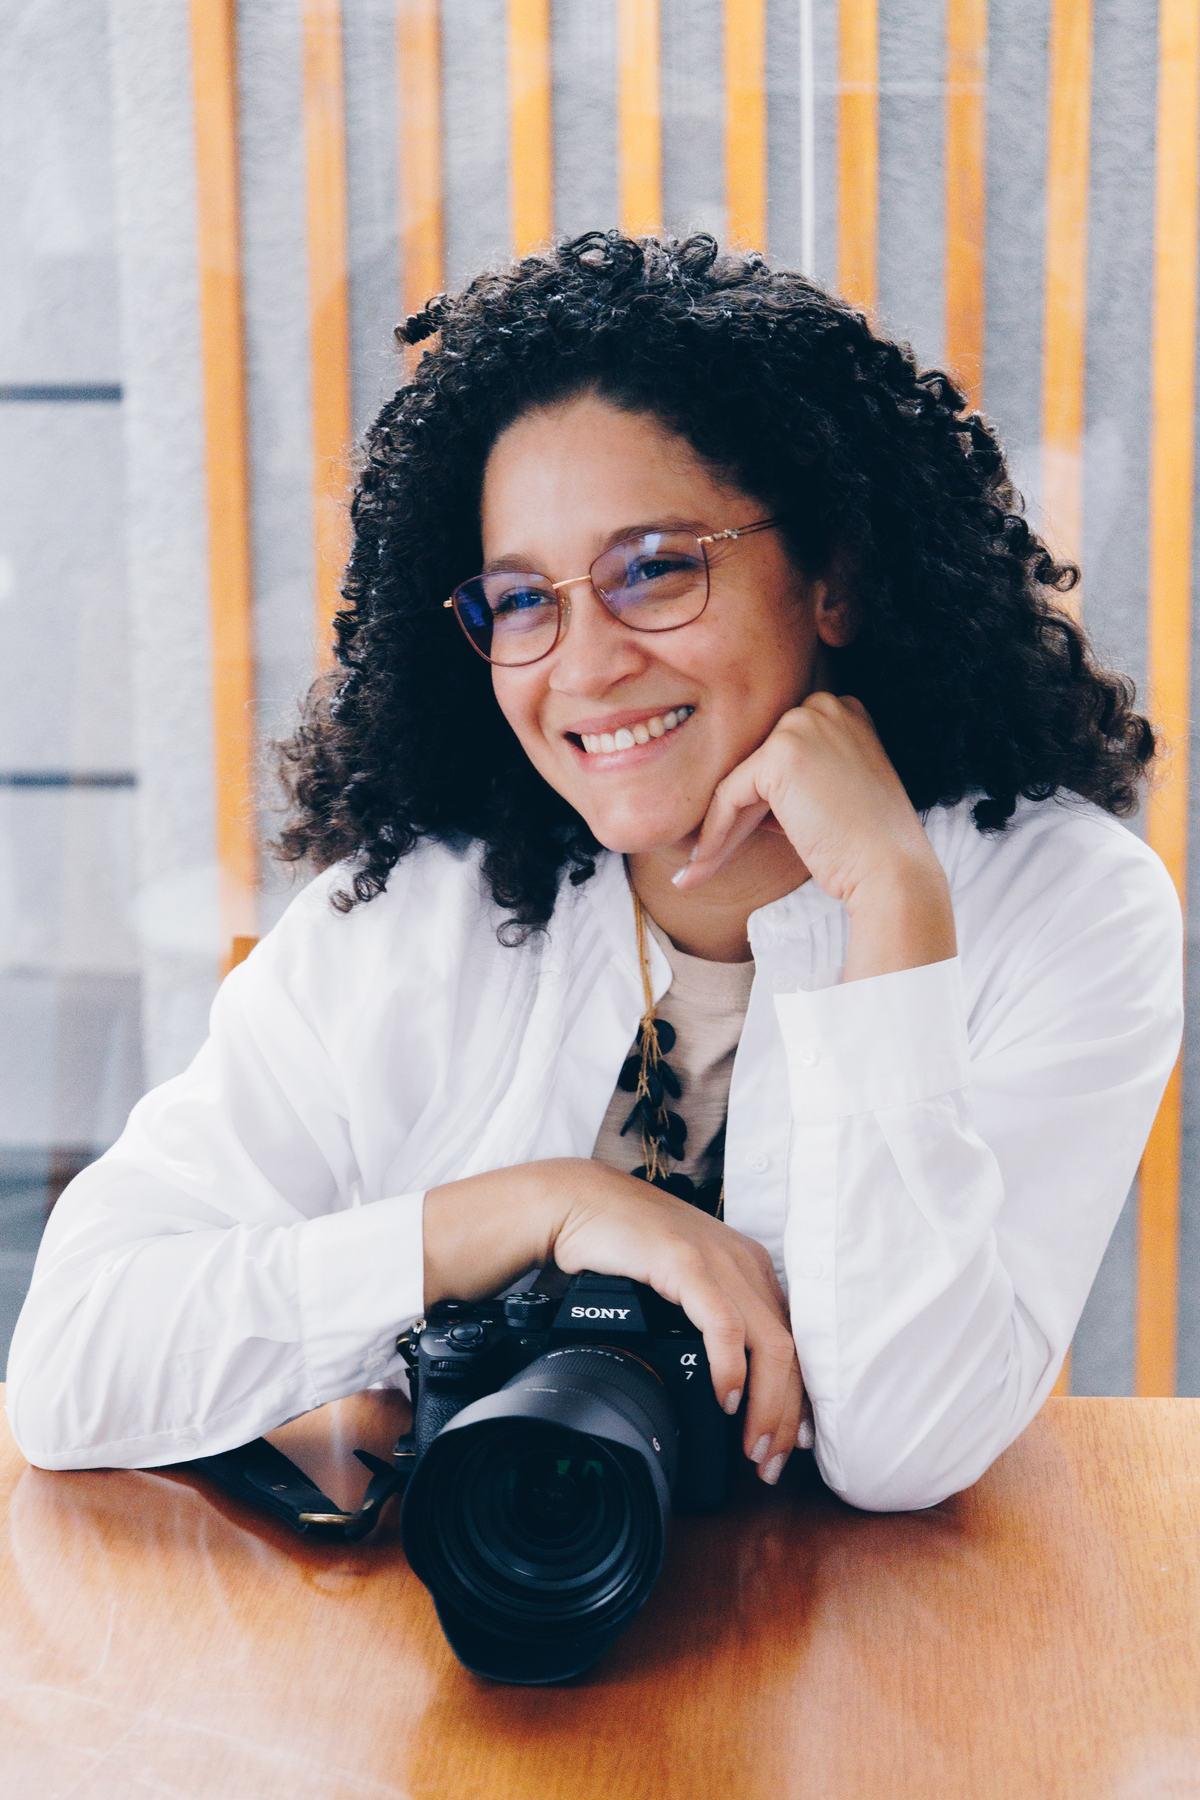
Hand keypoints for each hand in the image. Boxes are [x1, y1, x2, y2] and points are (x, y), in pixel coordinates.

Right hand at [423, 1158, 803, 1482]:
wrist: (579, 1203)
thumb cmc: (625, 1246)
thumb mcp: (682, 1283)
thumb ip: (708, 1319)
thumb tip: (727, 1384)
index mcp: (749, 1268)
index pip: (792, 1340)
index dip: (798, 1397)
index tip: (792, 1442)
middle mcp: (743, 1263)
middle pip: (789, 1350)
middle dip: (788, 1415)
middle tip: (771, 1462)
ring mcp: (717, 1261)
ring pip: (769, 1343)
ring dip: (767, 1405)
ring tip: (755, 1447)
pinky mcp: (685, 1262)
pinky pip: (723, 1323)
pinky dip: (731, 1367)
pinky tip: (726, 1398)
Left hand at [670, 693, 955, 980]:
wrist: (892, 870)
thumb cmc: (868, 844)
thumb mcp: (837, 791)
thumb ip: (798, 778)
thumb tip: (741, 793)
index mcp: (843, 710)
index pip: (780, 750)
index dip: (759, 797)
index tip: (741, 834)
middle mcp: (823, 706)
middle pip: (757, 762)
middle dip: (734, 812)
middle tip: (706, 856)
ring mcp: (801, 726)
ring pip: (739, 780)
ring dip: (718, 828)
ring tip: (697, 870)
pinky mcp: (778, 756)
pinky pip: (727, 796)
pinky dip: (714, 832)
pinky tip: (702, 864)